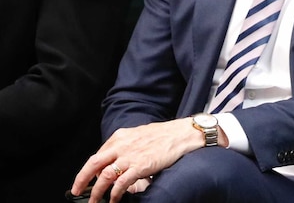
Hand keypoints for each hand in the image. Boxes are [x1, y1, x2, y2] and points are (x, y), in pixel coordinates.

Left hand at [70, 118, 205, 202]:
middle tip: (76, 191)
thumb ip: (125, 146)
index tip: (86, 180)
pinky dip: (115, 194)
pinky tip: (114, 200)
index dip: (90, 170)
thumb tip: (116, 160)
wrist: (181, 133)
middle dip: (82, 180)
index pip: (98, 155)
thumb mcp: (139, 135)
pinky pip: (121, 183)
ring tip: (94, 201)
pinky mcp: (141, 166)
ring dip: (97, 191)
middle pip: (94, 164)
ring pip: (105, 176)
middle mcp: (122, 145)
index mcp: (120, 137)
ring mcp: (130, 156)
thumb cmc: (164, 135)